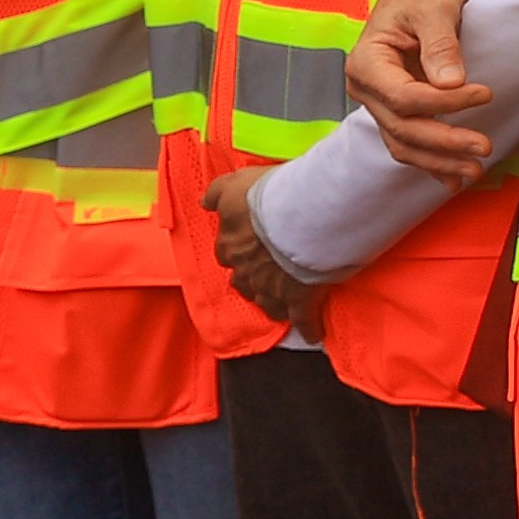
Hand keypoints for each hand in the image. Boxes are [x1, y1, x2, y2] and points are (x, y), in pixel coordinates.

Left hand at [200, 170, 320, 328]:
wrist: (306, 214)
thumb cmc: (271, 196)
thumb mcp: (235, 184)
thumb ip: (217, 193)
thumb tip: (204, 204)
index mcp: (230, 245)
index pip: (227, 252)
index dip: (239, 249)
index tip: (250, 244)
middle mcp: (245, 271)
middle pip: (243, 282)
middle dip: (252, 280)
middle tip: (267, 273)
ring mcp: (272, 289)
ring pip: (267, 303)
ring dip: (273, 302)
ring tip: (284, 302)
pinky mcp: (300, 299)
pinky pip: (303, 320)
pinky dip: (308, 328)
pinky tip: (314, 334)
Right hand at [348, 0, 508, 186]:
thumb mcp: (432, 7)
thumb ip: (440, 44)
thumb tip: (452, 83)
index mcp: (366, 62)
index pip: (402, 97)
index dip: (443, 104)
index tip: (485, 93)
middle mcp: (366, 89)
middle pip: (402, 127)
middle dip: (444, 141)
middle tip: (485, 146)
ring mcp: (380, 104)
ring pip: (404, 143)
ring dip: (439, 161)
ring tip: (475, 171)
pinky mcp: (397, 111)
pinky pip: (410, 142)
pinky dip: (432, 162)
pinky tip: (454, 179)